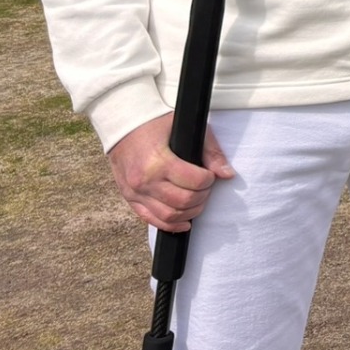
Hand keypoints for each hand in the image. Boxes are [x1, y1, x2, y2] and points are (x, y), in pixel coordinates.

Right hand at [108, 113, 234, 232]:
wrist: (123, 127)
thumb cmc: (157, 124)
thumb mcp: (188, 129)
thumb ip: (210, 152)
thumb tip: (226, 174)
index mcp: (158, 162)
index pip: (195, 182)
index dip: (209, 180)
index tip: (210, 175)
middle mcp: (144, 181)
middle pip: (183, 201)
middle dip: (202, 197)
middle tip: (206, 187)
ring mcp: (135, 193)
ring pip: (169, 216)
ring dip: (190, 212)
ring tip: (198, 200)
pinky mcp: (130, 199)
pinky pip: (151, 220)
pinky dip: (171, 225)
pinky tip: (184, 222)